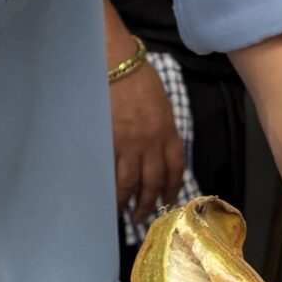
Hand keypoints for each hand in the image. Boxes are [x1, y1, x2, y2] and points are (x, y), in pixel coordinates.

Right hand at [111, 58, 187, 224]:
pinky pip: (110, 172)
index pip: (175, 168)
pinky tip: (106, 195)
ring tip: (123, 214)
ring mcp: (129, 144)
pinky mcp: (108, 142)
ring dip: (127, 202)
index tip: (167, 199)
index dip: (172, 187)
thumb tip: (157, 148)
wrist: (118, 65)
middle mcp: (152, 143)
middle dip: (149, 203)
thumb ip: (161, 128)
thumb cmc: (140, 79)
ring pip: (130, 183)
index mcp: (168, 131)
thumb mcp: (160, 105)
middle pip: (153, 182)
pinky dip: (109, 187)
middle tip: (143, 216)